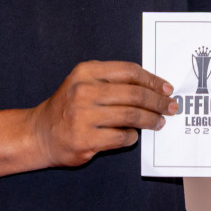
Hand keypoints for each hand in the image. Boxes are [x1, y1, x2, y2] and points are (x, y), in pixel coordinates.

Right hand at [28, 60, 178, 166]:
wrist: (39, 134)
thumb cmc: (68, 107)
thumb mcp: (84, 82)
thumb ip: (112, 80)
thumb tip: (152, 87)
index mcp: (86, 72)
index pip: (129, 71)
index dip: (152, 80)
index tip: (166, 88)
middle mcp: (83, 91)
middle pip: (134, 94)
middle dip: (158, 102)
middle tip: (171, 107)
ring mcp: (83, 116)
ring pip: (131, 116)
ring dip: (151, 120)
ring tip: (159, 122)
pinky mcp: (85, 139)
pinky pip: (122, 137)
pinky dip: (132, 136)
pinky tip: (132, 135)